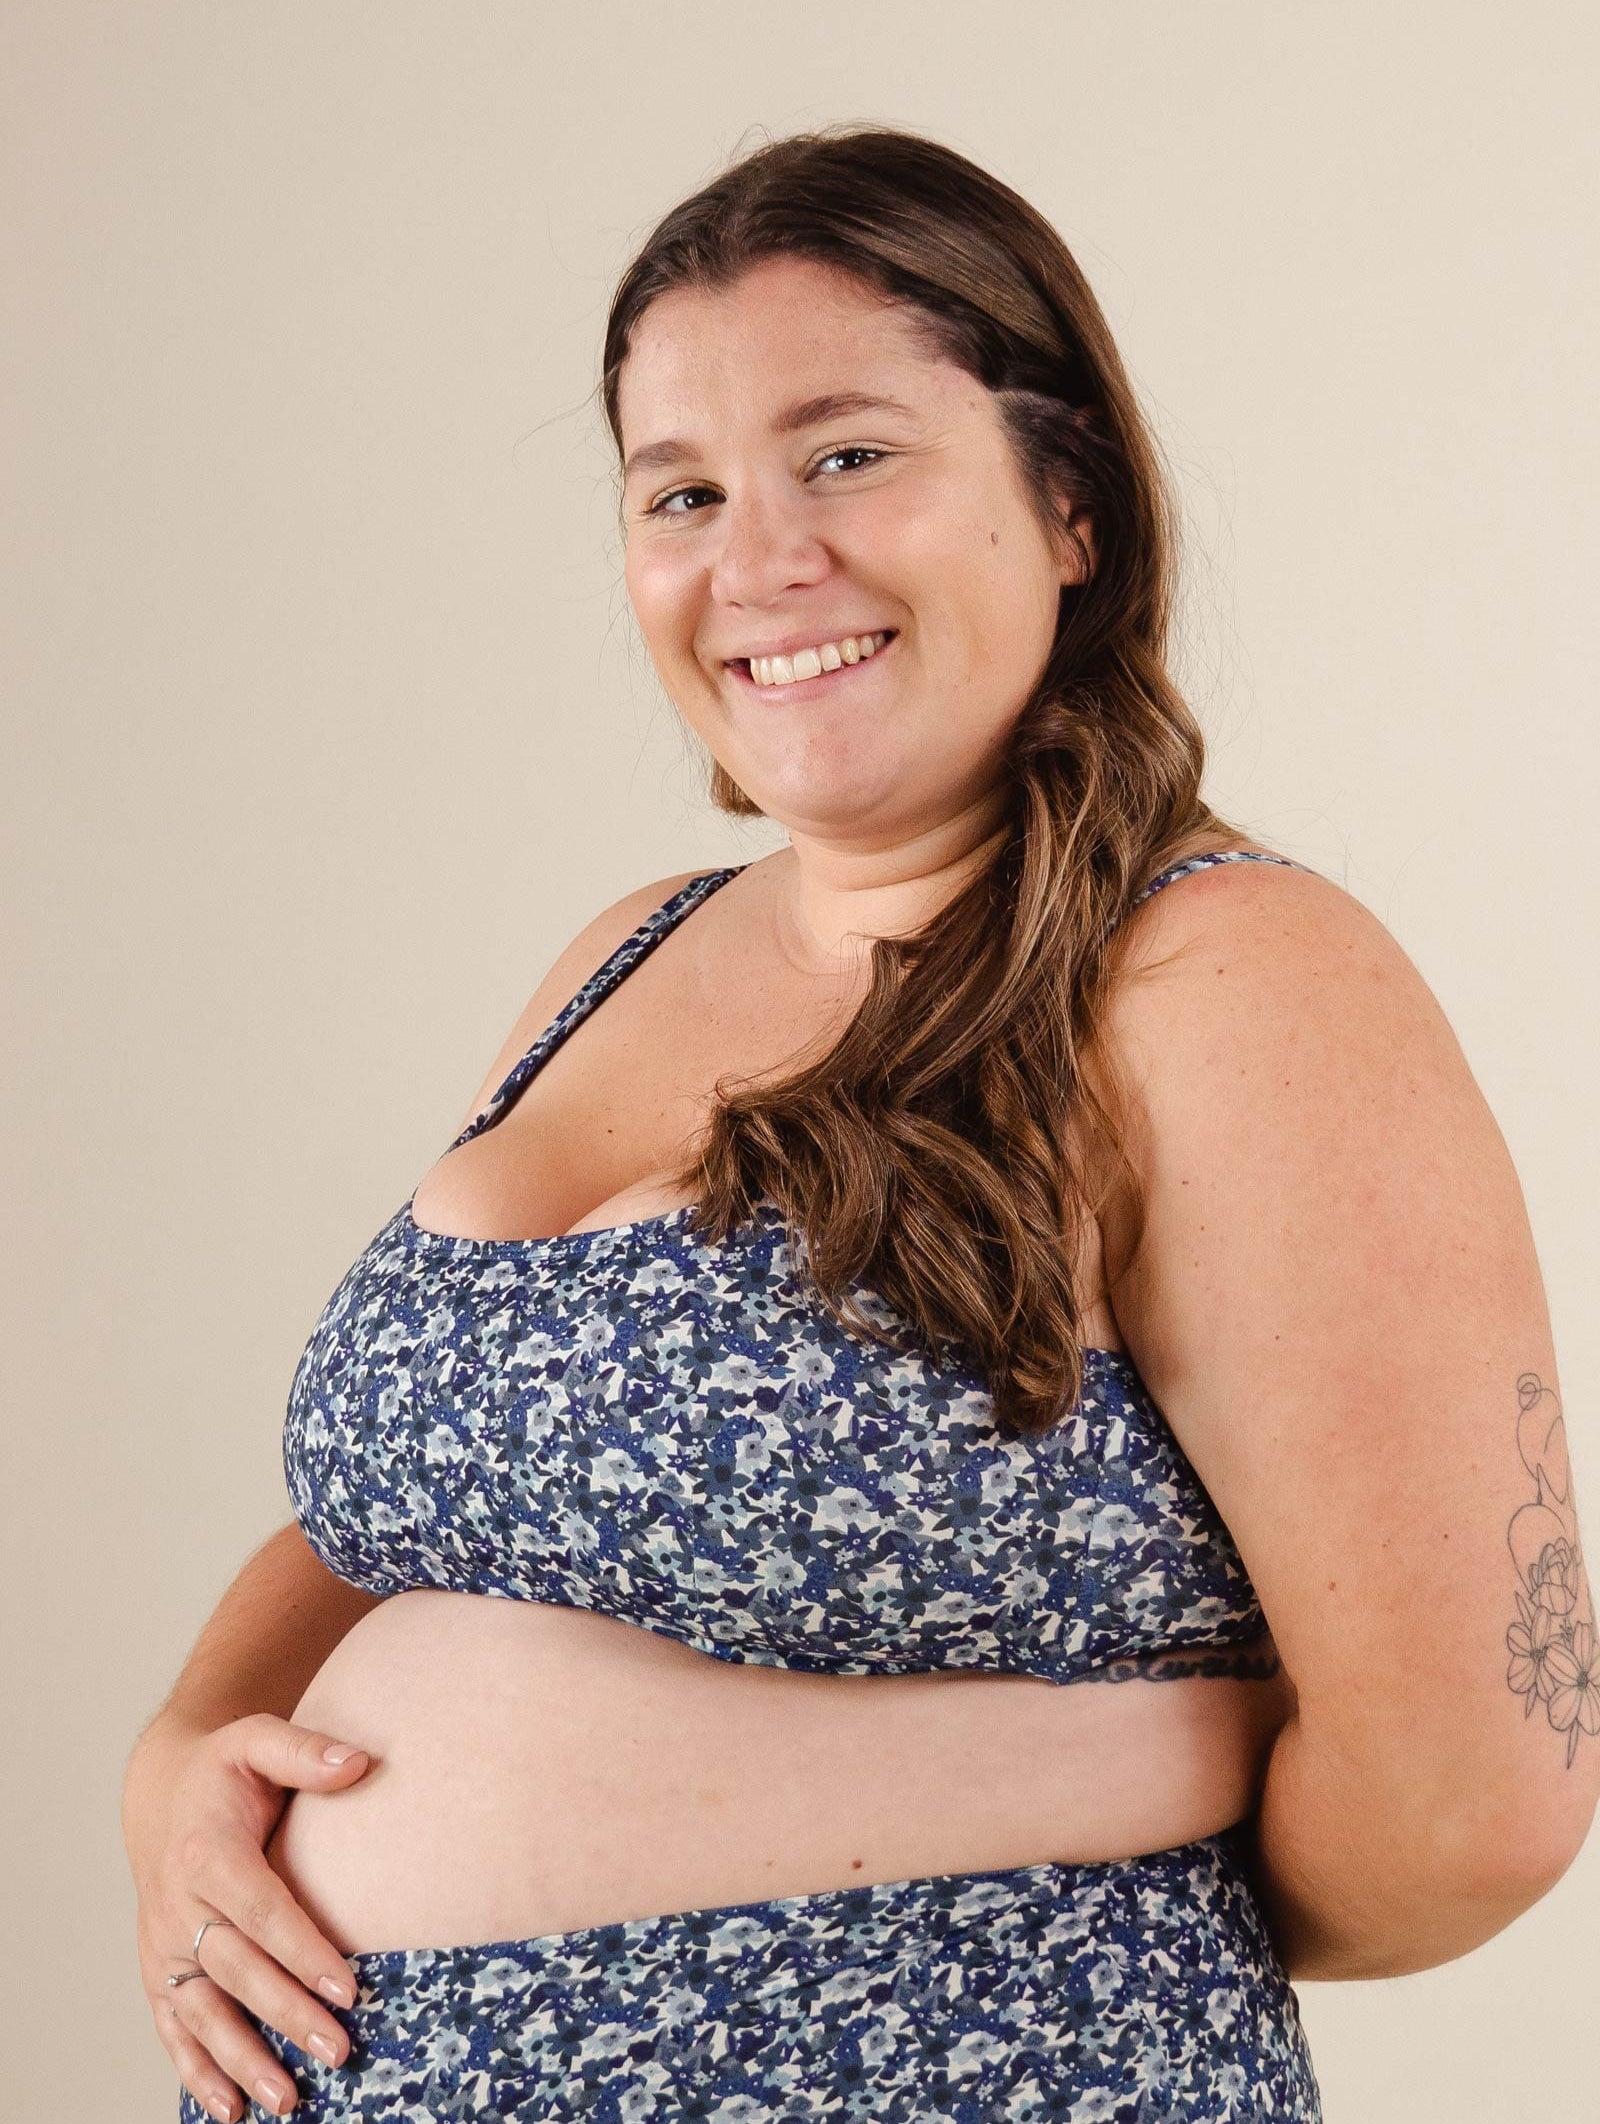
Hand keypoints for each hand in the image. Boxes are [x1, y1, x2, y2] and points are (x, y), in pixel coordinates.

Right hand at [123, 1712, 373, 2121]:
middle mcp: (178, 1905)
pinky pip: (174, 2029)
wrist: (160, 1792)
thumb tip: (361, 1762)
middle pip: (237, 1970)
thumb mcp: (257, 1739)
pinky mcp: (157, 1972)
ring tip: (288, 2100)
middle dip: (286, 2014)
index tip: (348, 1986)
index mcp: (206, 1851)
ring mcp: (163, 1946)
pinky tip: (229, 2110)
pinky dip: (197, 2072)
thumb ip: (306, 1751)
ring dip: (243, 2059)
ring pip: (203, 2013)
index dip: (302, 1950)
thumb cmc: (223, 1769)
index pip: (261, 1909)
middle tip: (338, 2050)